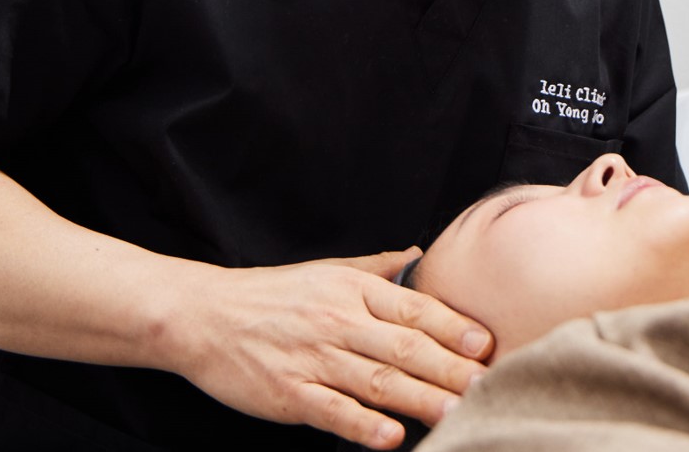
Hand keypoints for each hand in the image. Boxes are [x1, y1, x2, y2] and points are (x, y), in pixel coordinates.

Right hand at [160, 247, 492, 448]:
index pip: (414, 308)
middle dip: (451, 368)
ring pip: (377, 381)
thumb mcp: (325, 269)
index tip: (486, 343)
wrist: (200, 316)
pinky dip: (364, 425)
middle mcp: (337, 321)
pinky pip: (333, 411)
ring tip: (456, 412)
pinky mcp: (289, 393)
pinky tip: (392, 436)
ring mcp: (313, 358)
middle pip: (405, 348)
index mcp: (351, 290)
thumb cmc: (269, 295)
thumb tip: (418, 254)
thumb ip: (375, 267)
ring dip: (420, 399)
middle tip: (487, 385)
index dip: (453, 327)